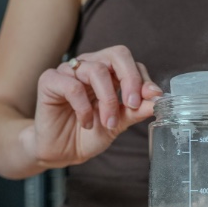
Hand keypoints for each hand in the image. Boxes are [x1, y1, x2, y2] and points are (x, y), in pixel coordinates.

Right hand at [21, 45, 161, 168]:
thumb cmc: (87, 135)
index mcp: (107, 73)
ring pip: (96, 70)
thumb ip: (135, 110)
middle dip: (130, 79)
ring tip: (108, 122)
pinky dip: (84, 108)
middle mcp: (89, 66)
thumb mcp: (117, 124)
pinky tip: (85, 122)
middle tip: (133, 104)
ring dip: (108, 100)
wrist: (61, 152)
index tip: (152, 98)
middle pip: (116, 54)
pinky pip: (72, 86)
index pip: (130, 63)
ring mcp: (69, 71)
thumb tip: (158, 100)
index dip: (142, 79)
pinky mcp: (50, 80)